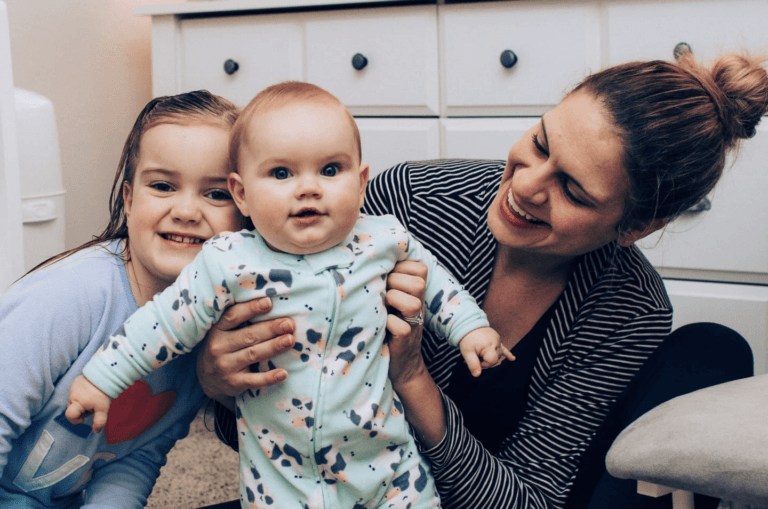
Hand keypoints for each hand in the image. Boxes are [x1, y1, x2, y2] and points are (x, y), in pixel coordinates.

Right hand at [66, 375, 110, 432]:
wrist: (106, 375)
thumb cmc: (103, 393)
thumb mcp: (103, 409)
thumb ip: (99, 421)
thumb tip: (96, 431)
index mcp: (77, 402)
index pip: (69, 415)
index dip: (75, 420)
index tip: (84, 418)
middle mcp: (72, 395)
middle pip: (73, 408)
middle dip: (81, 410)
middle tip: (92, 406)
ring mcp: (73, 387)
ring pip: (75, 400)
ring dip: (82, 402)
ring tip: (93, 397)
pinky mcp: (76, 381)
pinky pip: (77, 391)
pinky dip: (83, 394)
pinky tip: (91, 391)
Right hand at [196, 297, 295, 407]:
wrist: (207, 379)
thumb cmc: (223, 347)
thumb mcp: (223, 332)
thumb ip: (240, 319)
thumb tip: (269, 302)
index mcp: (217, 330)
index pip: (233, 316)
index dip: (251, 308)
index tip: (269, 302)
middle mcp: (219, 347)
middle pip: (248, 336)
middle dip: (270, 329)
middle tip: (289, 324)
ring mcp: (226, 367)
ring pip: (253, 354)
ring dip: (273, 347)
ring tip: (290, 340)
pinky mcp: (234, 383)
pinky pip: (254, 380)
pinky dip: (269, 378)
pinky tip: (284, 373)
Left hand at [385, 260, 428, 388]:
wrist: (400, 362)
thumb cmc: (388, 323)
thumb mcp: (391, 298)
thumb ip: (387, 277)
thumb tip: (367, 252)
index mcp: (416, 292)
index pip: (419, 268)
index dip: (401, 268)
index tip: (387, 276)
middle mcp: (419, 305)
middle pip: (418, 283)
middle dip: (395, 282)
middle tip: (382, 291)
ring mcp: (414, 324)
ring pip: (413, 304)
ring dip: (394, 300)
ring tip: (382, 306)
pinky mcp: (405, 341)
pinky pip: (401, 327)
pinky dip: (389, 323)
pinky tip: (381, 323)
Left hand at [458, 327, 514, 376]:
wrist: (468, 324)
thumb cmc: (467, 338)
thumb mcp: (467, 352)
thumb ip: (473, 364)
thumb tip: (477, 375)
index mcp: (489, 347)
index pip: (491, 362)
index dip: (483, 364)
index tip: (475, 359)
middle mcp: (496, 343)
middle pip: (495, 359)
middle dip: (486, 361)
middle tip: (475, 356)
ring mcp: (497, 340)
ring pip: (497, 355)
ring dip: (490, 357)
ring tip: (481, 353)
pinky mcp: (497, 339)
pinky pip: (504, 348)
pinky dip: (507, 354)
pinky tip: (513, 359)